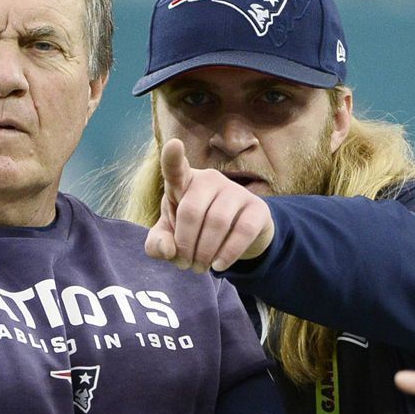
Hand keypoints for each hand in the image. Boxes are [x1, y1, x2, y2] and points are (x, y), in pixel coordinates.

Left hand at [145, 139, 275, 272]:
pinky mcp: (257, 208)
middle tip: (186, 265)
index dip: (173, 158)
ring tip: (201, 268)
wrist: (237, 237)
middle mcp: (210, 180)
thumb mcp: (171, 238)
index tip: (173, 145)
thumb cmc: (195, 231)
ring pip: (217, 222)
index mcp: (184, 182)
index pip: (176, 168)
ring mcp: (236, 191)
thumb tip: (168, 249)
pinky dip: (228, 253)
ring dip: (205, 252)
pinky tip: (219, 265)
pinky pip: (242, 231)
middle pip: (192, 211)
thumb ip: (157, 244)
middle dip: (186, 245)